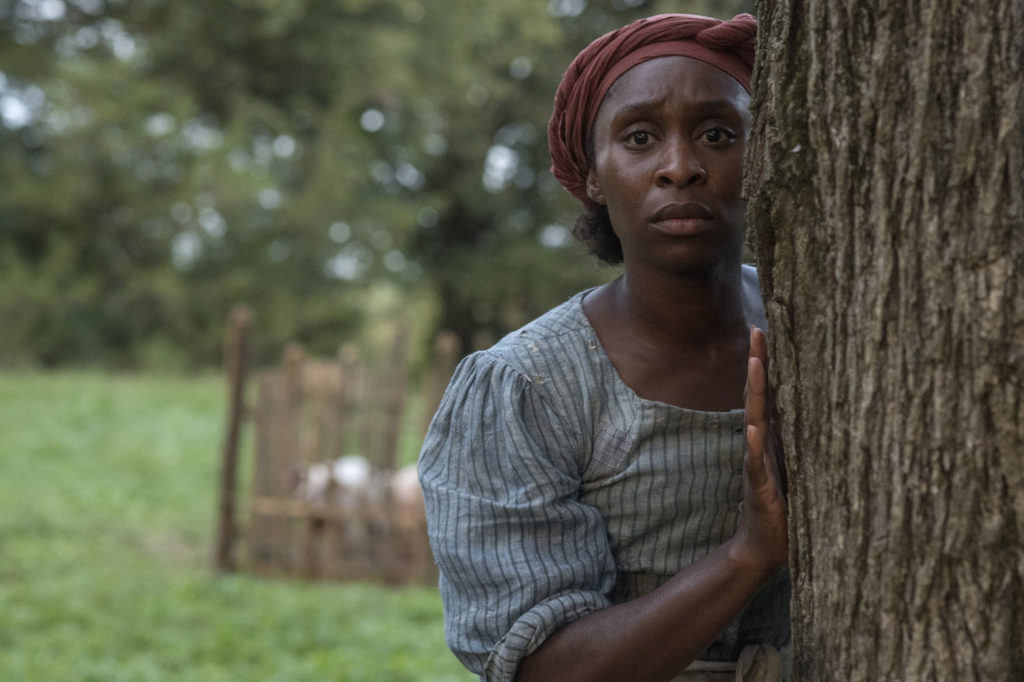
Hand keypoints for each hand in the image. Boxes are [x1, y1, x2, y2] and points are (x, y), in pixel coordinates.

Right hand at [733, 326, 788, 573]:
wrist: (763, 546)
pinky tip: (752, 426)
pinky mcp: (758, 485)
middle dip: (758, 362)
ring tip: (755, 364)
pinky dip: (753, 442)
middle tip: (758, 330)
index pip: (770, 392)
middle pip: (757, 395)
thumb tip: (836, 415)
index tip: (770, 331)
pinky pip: (755, 460)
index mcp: (772, 438)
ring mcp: (755, 462)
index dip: (769, 362)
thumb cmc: (786, 509)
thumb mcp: (803, 468)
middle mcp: (760, 443)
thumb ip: (808, 442)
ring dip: (754, 391)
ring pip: (753, 418)